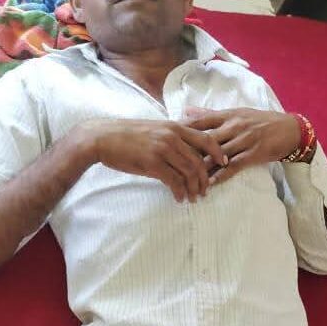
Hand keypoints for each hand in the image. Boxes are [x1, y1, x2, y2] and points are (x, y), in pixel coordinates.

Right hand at [78, 119, 224, 201]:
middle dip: (205, 179)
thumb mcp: (153, 130)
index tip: (224, 164)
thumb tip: (183, 150)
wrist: (102, 138)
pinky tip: (179, 198)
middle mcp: (171, 136)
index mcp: (174, 127)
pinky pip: (174, 181)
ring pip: (189, 172)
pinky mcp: (152, 163)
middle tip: (205, 191)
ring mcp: (162, 149)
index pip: (205, 139)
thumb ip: (170, 136)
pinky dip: (179, 192)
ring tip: (194, 198)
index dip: (218, 153)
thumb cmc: (125, 135)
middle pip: (199, 160)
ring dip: (194, 188)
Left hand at [183, 107, 300, 184]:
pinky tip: (209, 183)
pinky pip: (234, 166)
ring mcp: (244, 140)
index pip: (201, 121)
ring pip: (218, 155)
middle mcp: (234, 126)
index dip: (183, 130)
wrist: (290, 130)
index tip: (167, 137)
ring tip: (186, 178)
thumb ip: (209, 114)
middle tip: (172, 163)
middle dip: (189, 152)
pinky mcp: (254, 154)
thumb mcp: (235, 113)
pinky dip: (221, 175)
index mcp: (228, 115)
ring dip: (202, 168)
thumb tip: (185, 110)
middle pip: (206, 139)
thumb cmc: (260, 121)